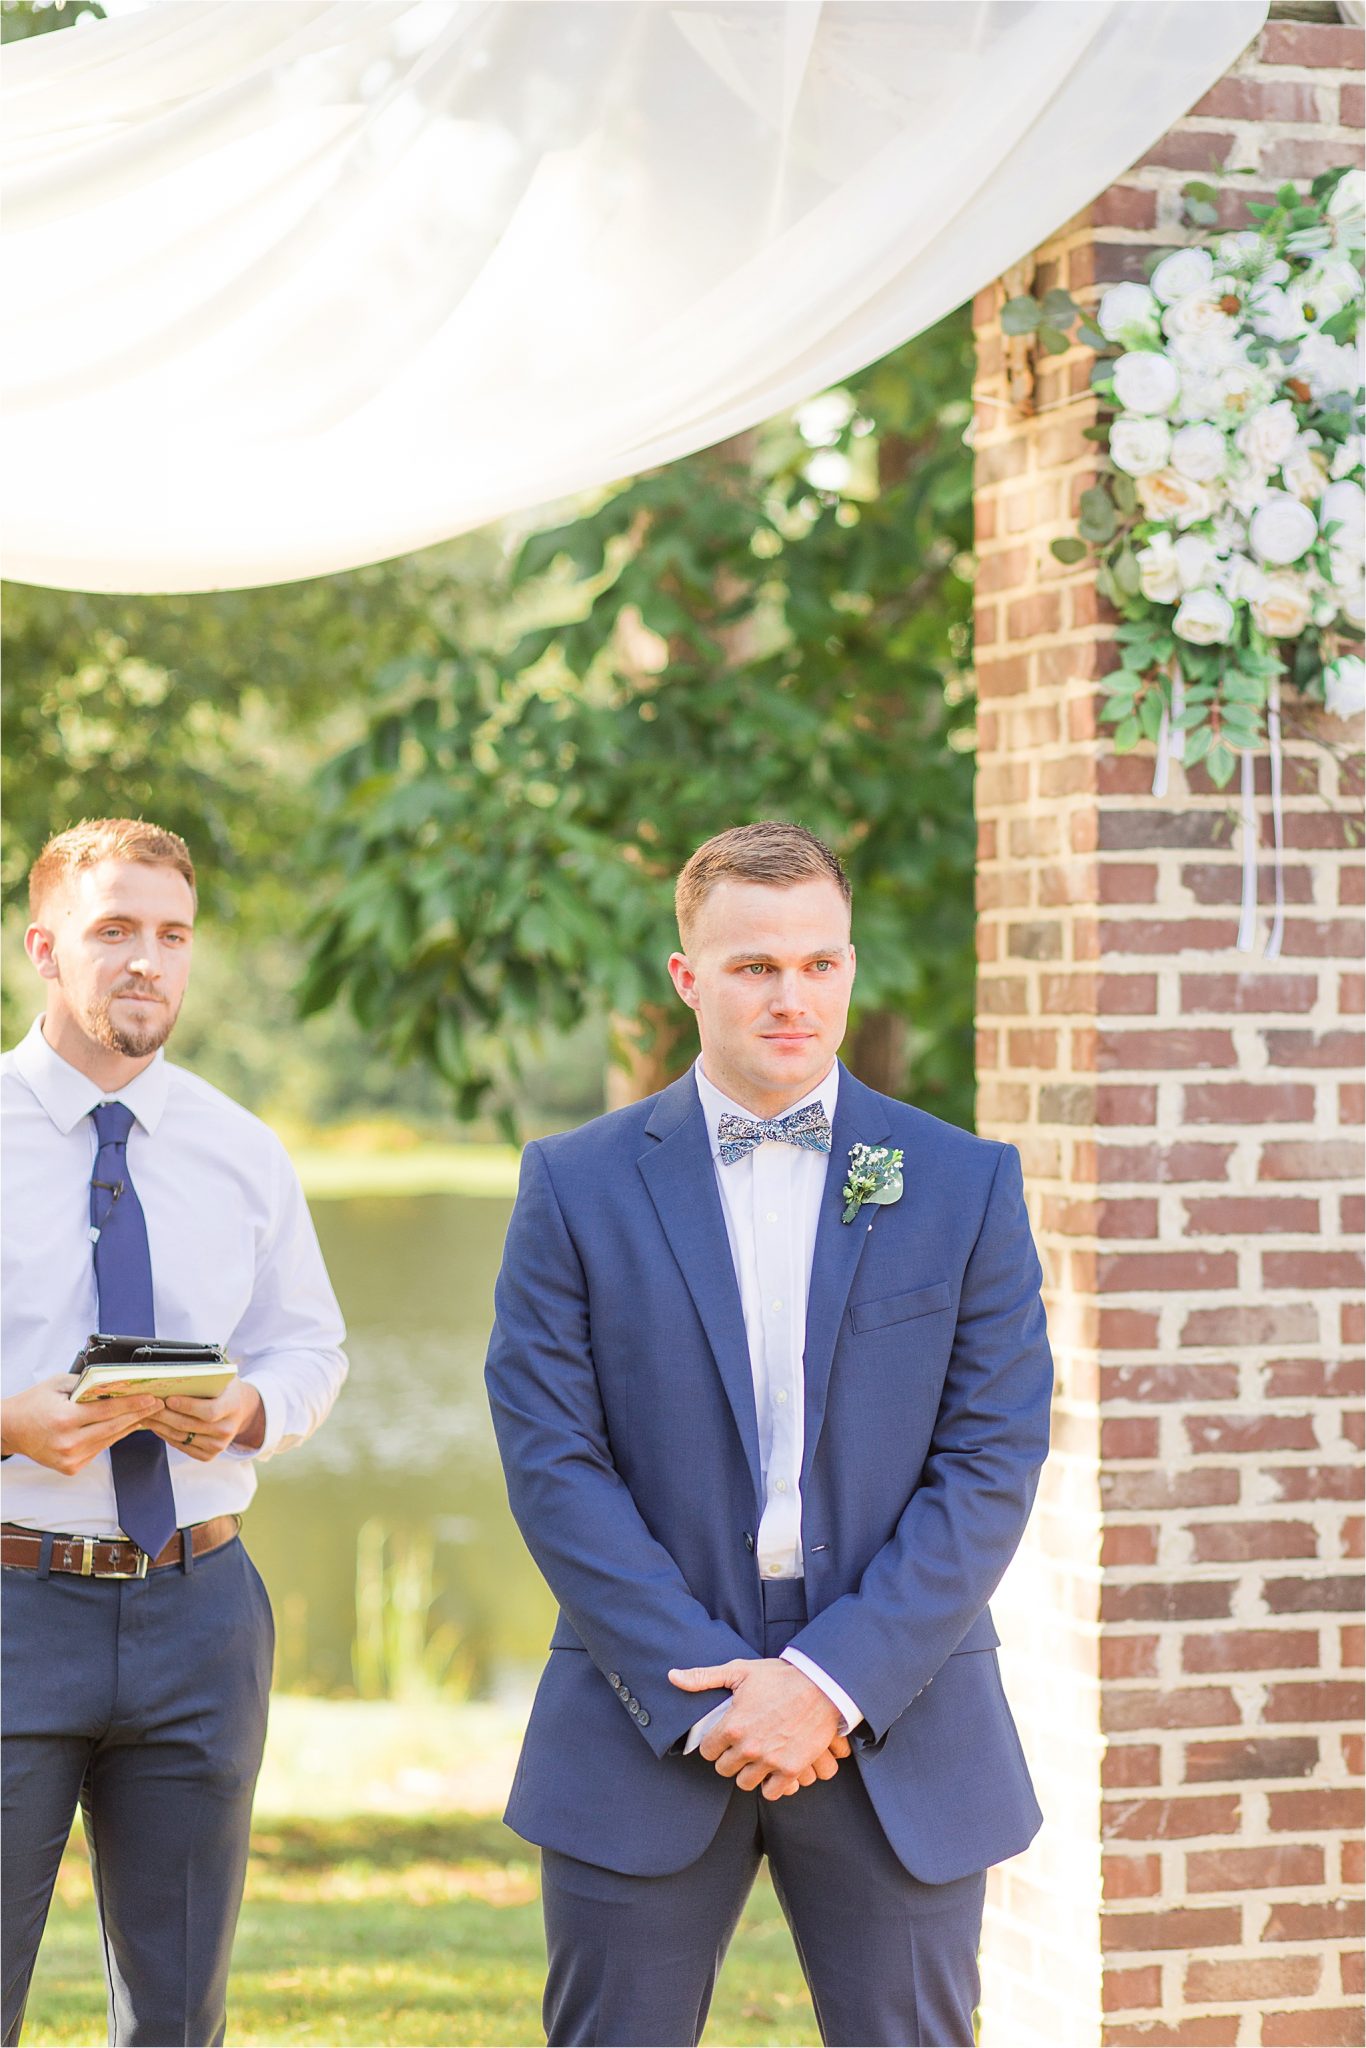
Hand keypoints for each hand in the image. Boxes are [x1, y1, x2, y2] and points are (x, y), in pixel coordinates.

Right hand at [0, 1374, 162, 1473]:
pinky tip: (125, 1426)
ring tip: (146, 1413)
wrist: (10, 1429)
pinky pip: (99, 1449)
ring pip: (109, 1440)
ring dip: (130, 1426)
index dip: (132, 1404)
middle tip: (157, 1404)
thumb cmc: (33, 1404)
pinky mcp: (71, 1467)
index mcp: (64, 1420)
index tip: (151, 1398)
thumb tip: (115, 1383)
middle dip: (139, 1414)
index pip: (108, 1411)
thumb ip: (86, 1384)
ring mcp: (70, 1458)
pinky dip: (113, 1437)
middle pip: (113, 1428)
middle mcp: (68, 1442)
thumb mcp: (58, 1385)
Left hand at [151, 1378, 263, 1461]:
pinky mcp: (208, 1455)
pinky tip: (156, 1426)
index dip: (187, 1406)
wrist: (239, 1409)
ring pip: (181, 1437)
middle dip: (164, 1415)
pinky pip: (181, 1447)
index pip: (209, 1411)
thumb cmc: (224, 1389)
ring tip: (146, 1415)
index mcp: (232, 1406)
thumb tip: (175, 1375)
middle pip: (189, 1425)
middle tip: (147, 1405)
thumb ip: (205, 1376)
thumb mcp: (221, 1378)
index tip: (168, 1399)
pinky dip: (165, 1436)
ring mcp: (218, 1445)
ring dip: (160, 1426)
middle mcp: (227, 1429)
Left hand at [669, 1658, 842, 1799]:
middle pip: (724, 1770)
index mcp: (732, 1725)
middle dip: (730, 1759)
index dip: (715, 1744)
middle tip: (740, 1747)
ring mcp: (770, 1760)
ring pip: (745, 1783)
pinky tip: (773, 1770)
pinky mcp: (791, 1769)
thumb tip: (672, 1677)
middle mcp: (748, 1747)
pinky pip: (771, 1792)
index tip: (724, 1738)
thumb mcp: (739, 1671)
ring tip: (756, 1758)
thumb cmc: (780, 1676)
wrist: (822, 1685)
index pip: (708, 1751)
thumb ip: (703, 1677)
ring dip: (748, 1772)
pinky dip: (771, 1785)